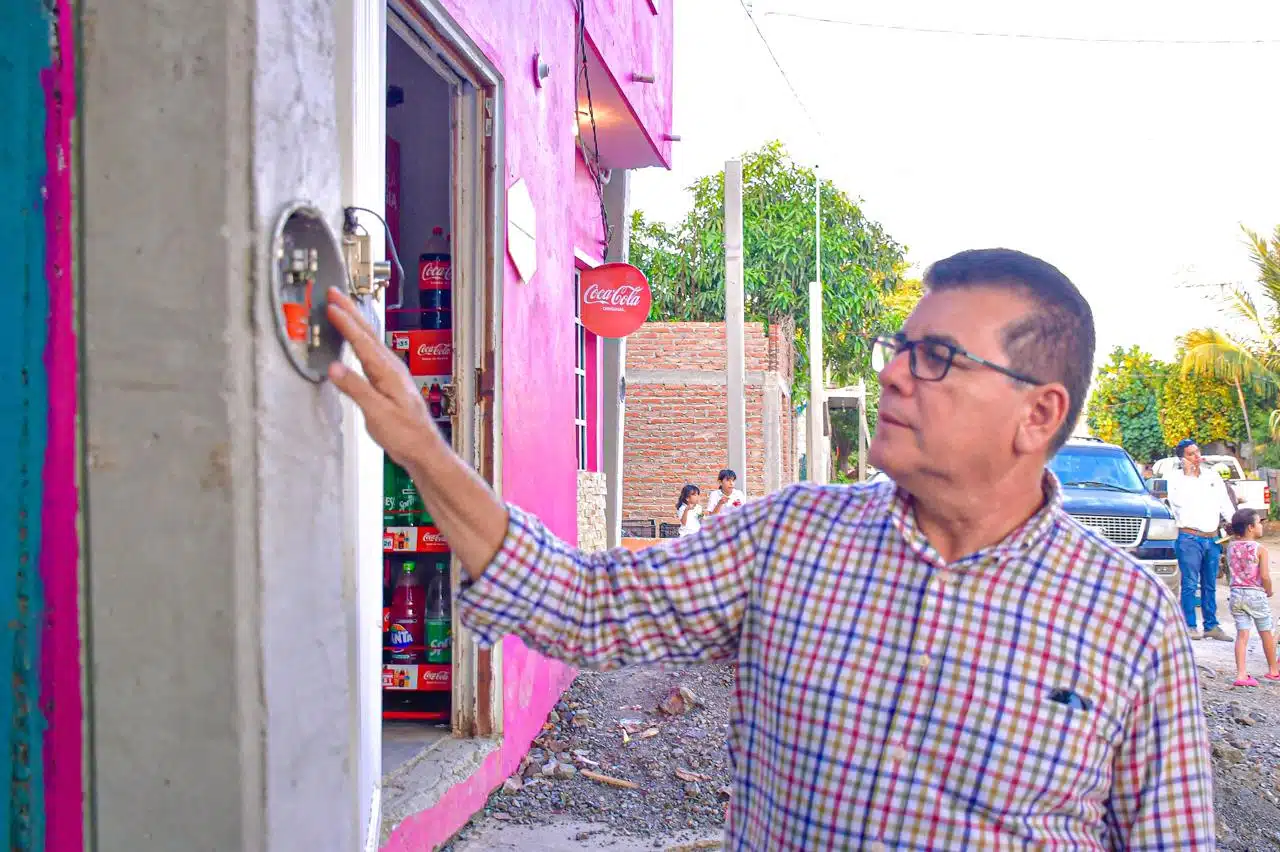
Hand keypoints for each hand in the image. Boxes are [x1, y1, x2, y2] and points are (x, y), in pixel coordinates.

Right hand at [324, 287, 445, 469]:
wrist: (423, 449)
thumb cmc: (405, 434)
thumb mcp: (377, 413)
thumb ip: (356, 389)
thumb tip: (334, 368)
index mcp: (388, 372)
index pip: (362, 341)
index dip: (346, 322)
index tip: (331, 305)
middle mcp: (392, 368)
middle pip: (368, 334)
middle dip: (351, 312)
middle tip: (335, 293)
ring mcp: (393, 374)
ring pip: (371, 341)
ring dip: (356, 323)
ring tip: (343, 308)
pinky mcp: (391, 382)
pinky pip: (373, 352)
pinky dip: (361, 340)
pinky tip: (359, 342)